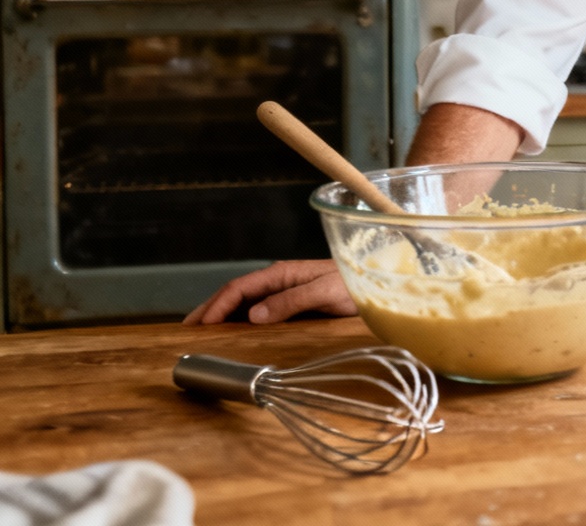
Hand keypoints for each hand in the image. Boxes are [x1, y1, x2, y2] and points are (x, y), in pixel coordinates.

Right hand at [182, 259, 355, 324]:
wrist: (377, 284)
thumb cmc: (355, 285)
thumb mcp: (326, 292)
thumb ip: (291, 301)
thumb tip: (253, 315)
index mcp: (282, 273)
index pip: (240, 287)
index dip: (218, 305)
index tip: (202, 325)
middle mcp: (278, 281)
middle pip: (235, 294)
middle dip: (210, 309)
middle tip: (186, 329)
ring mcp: (283, 292)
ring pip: (244, 303)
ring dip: (221, 316)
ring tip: (200, 333)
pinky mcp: (291, 305)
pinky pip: (258, 312)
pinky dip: (239, 321)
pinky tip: (231, 333)